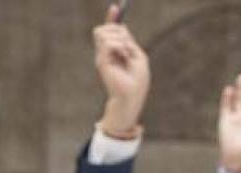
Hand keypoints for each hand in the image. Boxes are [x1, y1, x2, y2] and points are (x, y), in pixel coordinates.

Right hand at [93, 4, 148, 134]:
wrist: (132, 96)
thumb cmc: (138, 80)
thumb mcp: (138, 57)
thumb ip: (130, 42)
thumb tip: (122, 26)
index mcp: (116, 51)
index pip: (111, 31)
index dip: (112, 18)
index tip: (115, 7)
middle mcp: (106, 52)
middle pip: (105, 29)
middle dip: (117, 31)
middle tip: (128, 46)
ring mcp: (102, 56)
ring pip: (103, 33)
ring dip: (119, 39)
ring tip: (126, 54)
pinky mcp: (101, 60)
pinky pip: (108, 42)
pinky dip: (119, 46)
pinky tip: (123, 56)